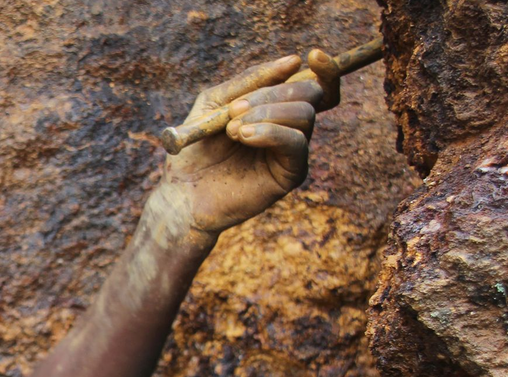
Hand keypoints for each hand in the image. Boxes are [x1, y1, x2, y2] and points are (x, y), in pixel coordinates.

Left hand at [150, 52, 338, 237]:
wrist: (182, 192)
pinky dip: (270, 132)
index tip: (314, 54)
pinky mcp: (290, 174)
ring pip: (305, 114)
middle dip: (272, 93)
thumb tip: (294, 61)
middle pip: (310, 93)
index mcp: (276, 108)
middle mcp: (290, 127)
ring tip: (232, 129)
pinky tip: (244, 136)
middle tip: (235, 110)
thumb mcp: (215, 103)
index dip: (324, 68)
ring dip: (266, 113)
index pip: (315, 83)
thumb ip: (250, 81)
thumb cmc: (195, 148)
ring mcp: (292, 151)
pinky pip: (296, 142)